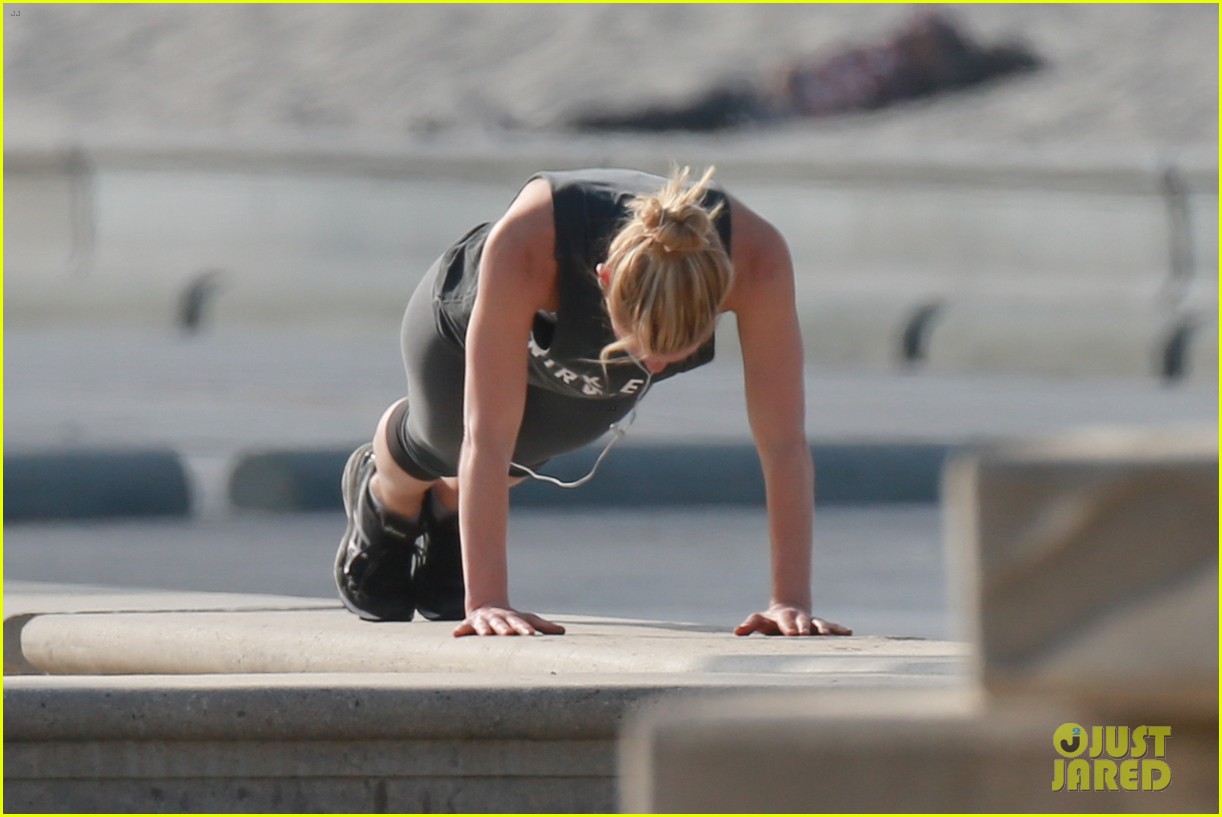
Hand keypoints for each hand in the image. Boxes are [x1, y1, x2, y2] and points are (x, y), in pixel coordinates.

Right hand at [453, 606, 565, 636]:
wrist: (488, 606)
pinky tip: (456, 634)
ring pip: (484, 625)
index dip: (525, 628)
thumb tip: (563, 632)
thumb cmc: (512, 620)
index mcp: (513, 619)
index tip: (531, 634)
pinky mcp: (470, 624)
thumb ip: (544, 627)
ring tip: (485, 634)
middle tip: (508, 634)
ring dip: (485, 629)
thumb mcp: (527, 621)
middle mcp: (499, 619)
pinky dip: (460, 630)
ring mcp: (484, 621)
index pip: (521, 624)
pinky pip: (464, 627)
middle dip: (505, 629)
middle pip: (502, 624)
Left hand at [734, 603, 851, 636]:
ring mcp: (811, 621)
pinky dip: (840, 629)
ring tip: (829, 635)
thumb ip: (750, 625)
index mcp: (783, 617)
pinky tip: (849, 632)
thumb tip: (737, 632)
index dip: (789, 626)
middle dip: (806, 626)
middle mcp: (799, 618)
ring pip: (819, 623)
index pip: (785, 621)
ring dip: (824, 628)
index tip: (792, 634)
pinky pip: (831, 626)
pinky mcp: (820, 625)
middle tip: (807, 633)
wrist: (787, 611)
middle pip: (803, 620)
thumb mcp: (759, 621)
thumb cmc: (770, 621)